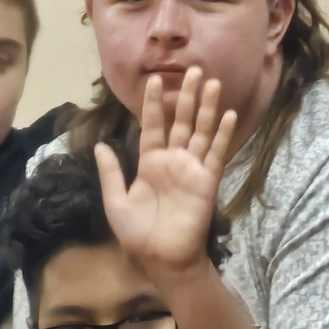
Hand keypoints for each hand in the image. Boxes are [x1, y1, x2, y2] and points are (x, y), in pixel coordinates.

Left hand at [95, 68, 236, 274]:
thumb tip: (100, 145)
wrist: (162, 259)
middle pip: (180, 121)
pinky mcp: (207, 180)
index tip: (154, 80)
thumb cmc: (138, 233)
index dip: (154, 104)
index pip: (153, 126)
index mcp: (150, 163)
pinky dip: (222, 135)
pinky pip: (216, 153)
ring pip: (200, 131)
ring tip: (211, 82)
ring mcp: (192, 169)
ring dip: (206, 107)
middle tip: (192, 69)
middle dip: (185, 96)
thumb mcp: (116, 201)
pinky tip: (228, 115)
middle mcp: (172, 160)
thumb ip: (111, 172)